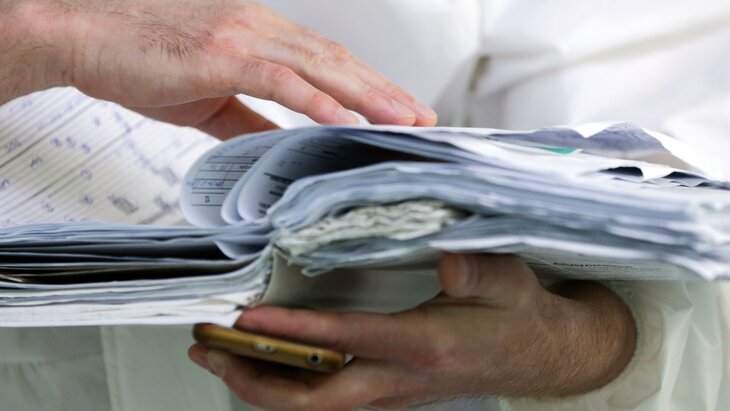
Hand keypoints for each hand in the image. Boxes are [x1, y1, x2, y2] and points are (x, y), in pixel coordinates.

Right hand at [1, 0, 436, 138]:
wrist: (82, 34)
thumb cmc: (140, 55)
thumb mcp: (209, 96)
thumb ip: (250, 120)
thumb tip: (281, 146)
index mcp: (260, 36)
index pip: (329, 62)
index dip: (370, 86)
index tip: (399, 110)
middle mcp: (260, 30)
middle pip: (338, 62)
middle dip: (386, 92)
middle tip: (423, 118)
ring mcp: (243, 38)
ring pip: (322, 68)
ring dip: (368, 95)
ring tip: (405, 120)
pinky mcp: (221, 54)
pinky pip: (280, 80)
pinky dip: (318, 101)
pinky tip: (346, 119)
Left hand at [188, 254, 636, 410]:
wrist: (543, 355)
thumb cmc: (520, 314)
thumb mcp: (508, 280)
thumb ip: (476, 270)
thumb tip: (444, 261)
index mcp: (425, 345)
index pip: (347, 342)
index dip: (295, 330)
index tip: (248, 316)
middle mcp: (401, 379)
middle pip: (314, 400)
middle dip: (255, 378)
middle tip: (209, 350)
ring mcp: (393, 393)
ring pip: (315, 408)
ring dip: (264, 386)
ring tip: (221, 358)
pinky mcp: (391, 393)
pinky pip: (329, 402)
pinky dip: (290, 388)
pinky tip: (268, 367)